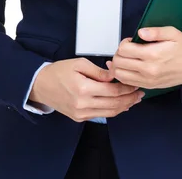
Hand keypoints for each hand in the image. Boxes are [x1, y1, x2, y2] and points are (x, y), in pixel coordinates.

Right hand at [29, 58, 144, 122]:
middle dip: (129, 99)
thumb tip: (114, 76)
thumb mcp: (80, 63)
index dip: (127, 88)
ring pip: (109, 113)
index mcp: (84, 88)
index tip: (135, 83)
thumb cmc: (59, 71)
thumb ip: (99, 71)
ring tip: (134, 100)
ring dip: (124, 107)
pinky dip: (112, 111)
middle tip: (140, 93)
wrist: (41, 85)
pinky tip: (120, 105)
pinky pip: (100, 115)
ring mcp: (81, 113)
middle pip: (114, 104)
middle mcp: (83, 104)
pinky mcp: (79, 117)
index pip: (113, 91)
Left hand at [106, 26, 181, 89]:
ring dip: (119, 65)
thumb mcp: (172, 33)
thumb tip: (140, 32)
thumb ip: (155, 31)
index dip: (123, 43)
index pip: (124, 50)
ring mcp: (148, 80)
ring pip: (120, 75)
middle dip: (119, 53)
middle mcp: (148, 69)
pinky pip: (127, 83)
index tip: (130, 41)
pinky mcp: (149, 86)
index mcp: (152, 54)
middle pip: (118, 63)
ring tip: (127, 58)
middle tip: (127, 49)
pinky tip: (130, 67)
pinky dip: (124, 75)